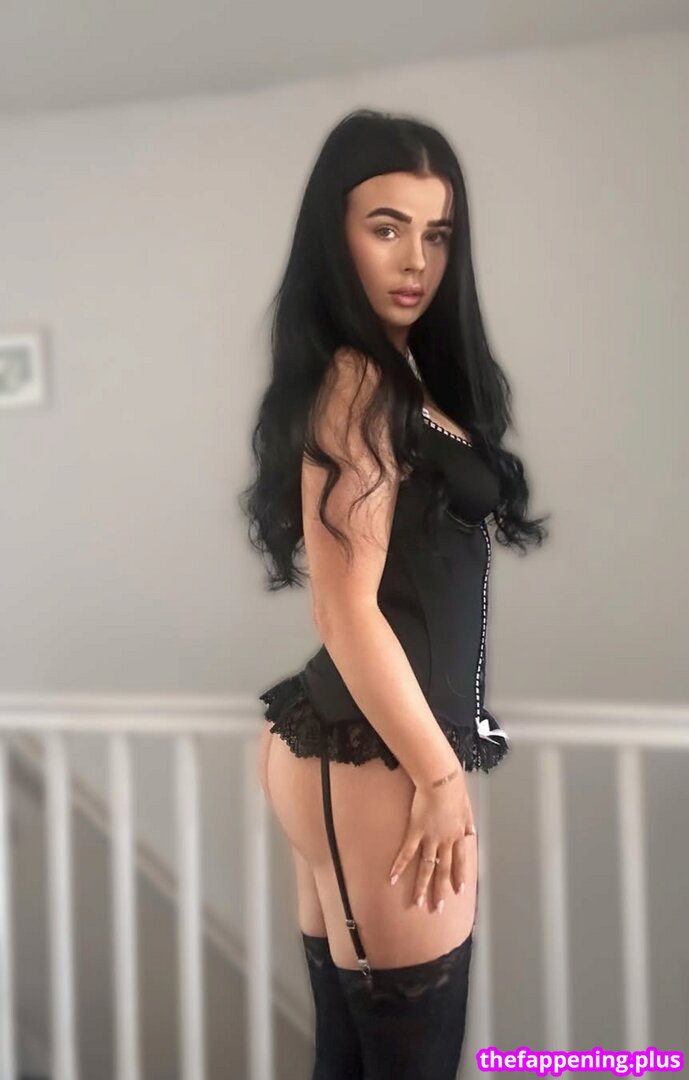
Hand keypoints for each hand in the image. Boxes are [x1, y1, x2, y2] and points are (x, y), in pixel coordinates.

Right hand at [388, 772, 475, 912]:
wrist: (441, 779)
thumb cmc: (454, 789)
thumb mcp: (467, 807)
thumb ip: (468, 822)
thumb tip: (472, 833)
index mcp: (458, 835)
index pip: (459, 861)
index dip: (458, 876)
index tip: (458, 891)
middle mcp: (445, 841)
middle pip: (443, 870)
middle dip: (440, 891)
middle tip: (437, 909)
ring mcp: (430, 838)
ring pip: (426, 867)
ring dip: (421, 886)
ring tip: (417, 903)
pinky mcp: (415, 831)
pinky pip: (407, 852)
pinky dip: (400, 866)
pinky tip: (392, 878)